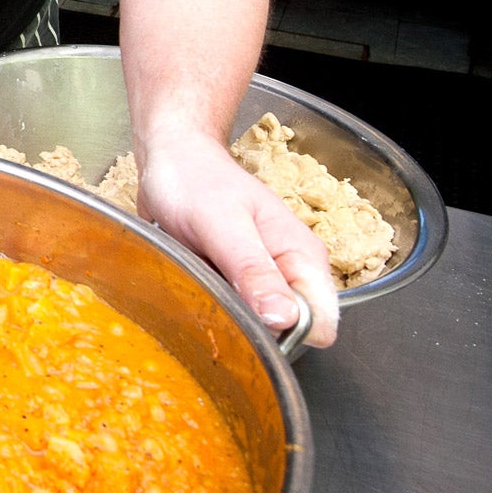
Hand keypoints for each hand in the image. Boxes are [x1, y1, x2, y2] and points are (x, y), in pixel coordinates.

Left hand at [136, 131, 339, 347]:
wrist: (171, 158)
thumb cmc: (197, 182)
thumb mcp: (224, 225)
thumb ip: (254, 270)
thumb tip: (286, 320)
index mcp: (303, 258)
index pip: (320, 323)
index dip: (287, 334)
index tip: (247, 318)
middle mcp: (290, 272)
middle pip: (286, 331)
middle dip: (251, 328)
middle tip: (212, 296)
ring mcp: (264, 278)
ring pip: (257, 325)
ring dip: (226, 317)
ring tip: (198, 286)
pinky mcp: (237, 280)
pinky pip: (232, 311)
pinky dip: (212, 306)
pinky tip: (192, 286)